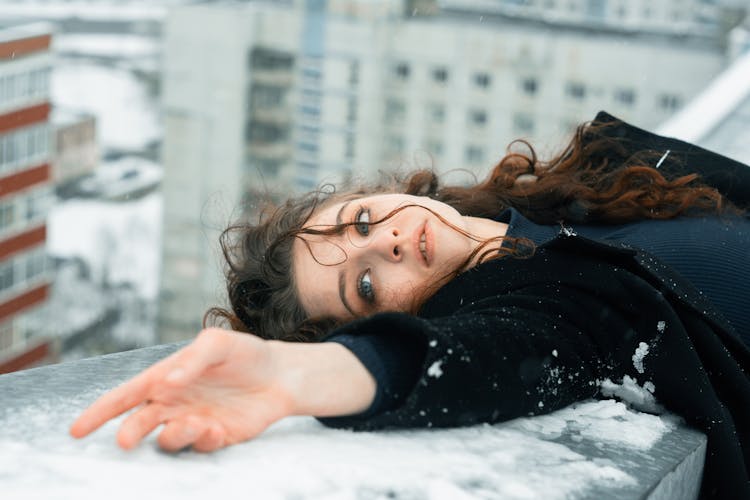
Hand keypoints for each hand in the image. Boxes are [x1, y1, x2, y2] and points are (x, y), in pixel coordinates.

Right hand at [70, 328, 375, 451]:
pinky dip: (204, 440)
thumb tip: (167, 381)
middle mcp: (175, 403)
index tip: (76, 431)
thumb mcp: (218, 344)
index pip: (126, 396)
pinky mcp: (217, 436)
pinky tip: (218, 427)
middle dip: (130, 433)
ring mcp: (194, 421)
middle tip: (127, 440)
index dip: (100, 412)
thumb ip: (192, 360)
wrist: (281, 374)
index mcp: (166, 378)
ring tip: (197, 422)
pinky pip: (201, 446)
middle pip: (139, 424)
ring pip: (168, 438)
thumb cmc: (245, 353)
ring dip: (175, 435)